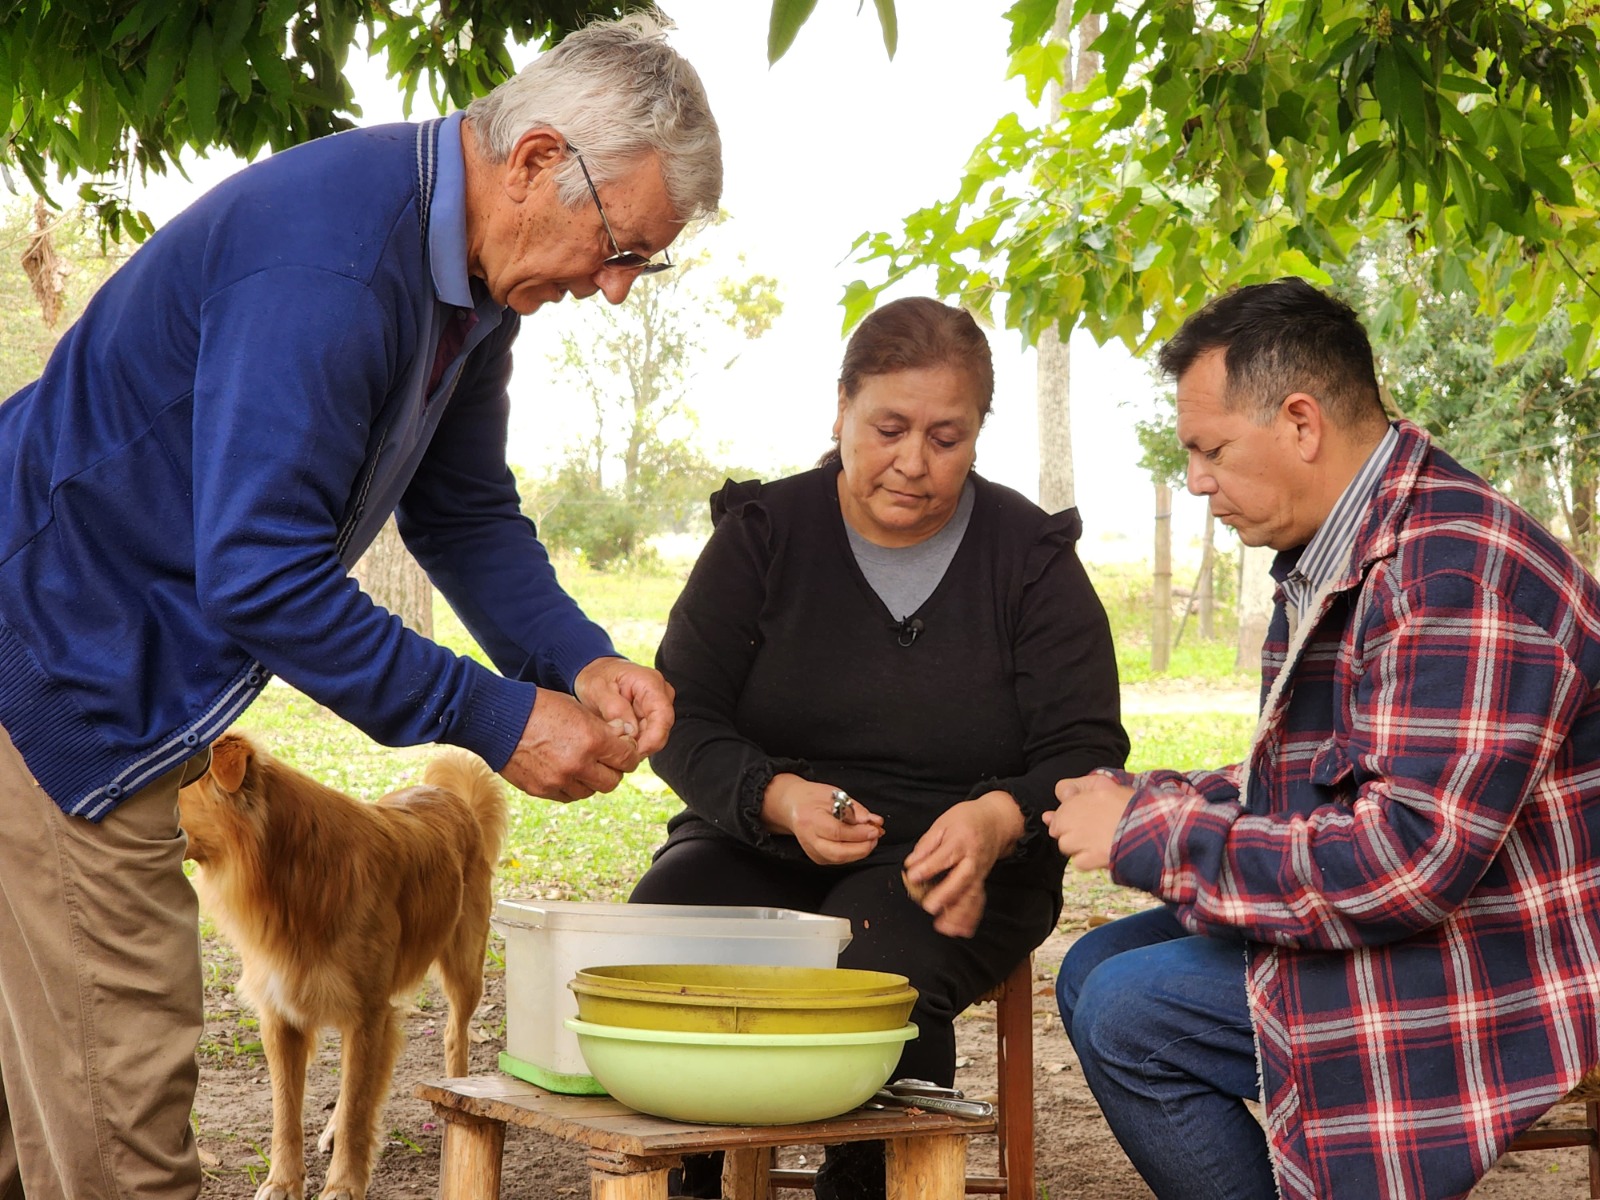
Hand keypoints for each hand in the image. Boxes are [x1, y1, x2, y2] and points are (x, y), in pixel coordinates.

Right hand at [500, 689, 641, 801]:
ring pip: (591, 791)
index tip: (624, 749)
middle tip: (607, 760)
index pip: (627, 759)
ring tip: (584, 764)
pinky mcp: (542, 790)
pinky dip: (572, 786)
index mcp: (592, 740)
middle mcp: (578, 764)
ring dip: (592, 780)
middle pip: (612, 781)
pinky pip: (568, 796)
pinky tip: (567, 771)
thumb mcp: (578, 708)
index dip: (629, 754)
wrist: (499, 719)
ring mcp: (559, 780)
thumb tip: (625, 738)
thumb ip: (604, 727)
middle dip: (613, 770)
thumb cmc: (539, 707)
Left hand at [573, 656, 674, 758]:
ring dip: (637, 745)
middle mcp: (661, 694)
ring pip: (655, 736)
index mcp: (650, 683)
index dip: (652, 739)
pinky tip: (619, 743)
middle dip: (642, 746)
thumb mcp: (598, 689)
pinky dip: (635, 743)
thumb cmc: (597, 677)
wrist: (597, 672)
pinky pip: (648, 737)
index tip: (633, 753)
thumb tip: (631, 733)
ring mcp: (658, 706)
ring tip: (615, 746)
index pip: (663, 716)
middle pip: (661, 730)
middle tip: (619, 754)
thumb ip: (615, 709)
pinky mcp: (652, 716)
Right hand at [762, 774, 883, 864]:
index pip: (837, 832)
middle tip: (875, 836)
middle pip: (838, 853)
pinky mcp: (817, 858)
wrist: (793, 806)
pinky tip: (860, 842)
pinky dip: (853, 853)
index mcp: (810, 819)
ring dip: (860, 851)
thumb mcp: (835, 794)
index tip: (875, 829)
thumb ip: (855, 809)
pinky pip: (839, 860)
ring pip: (840, 859)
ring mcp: (812, 851)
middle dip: (862, 848)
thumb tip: (874, 821)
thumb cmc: (812, 798)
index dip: (859, 833)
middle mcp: (809, 839)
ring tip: (870, 838)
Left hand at [902, 791, 1024, 938]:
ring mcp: (980, 872)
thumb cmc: (966, 820)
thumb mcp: (943, 823)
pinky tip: (961, 931)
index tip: (912, 876)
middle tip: (929, 907)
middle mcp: (973, 859)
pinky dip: (971, 917)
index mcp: (961, 841)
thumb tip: (911, 864)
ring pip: (972, 895)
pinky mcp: (982, 881)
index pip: (944, 856)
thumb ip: (927, 844)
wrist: (996, 821)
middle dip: (946, 894)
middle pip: (962, 878)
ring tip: (944, 928)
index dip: (928, 867)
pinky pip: (978, 901)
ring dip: (959, 914)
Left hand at [1044, 774, 1134, 871]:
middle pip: (1058, 823)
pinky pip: (1078, 862)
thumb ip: (1082, 787)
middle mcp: (1084, 812)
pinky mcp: (1094, 856)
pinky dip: (1088, 862)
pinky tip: (1102, 855)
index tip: (1080, 812)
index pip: (1062, 793)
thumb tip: (1057, 801)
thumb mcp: (1113, 787)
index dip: (1069, 805)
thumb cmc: (1141, 810)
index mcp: (1093, 792)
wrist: (1165, 834)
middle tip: (1091, 831)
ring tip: (1099, 843)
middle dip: (1070, 828)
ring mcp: (1086, 836)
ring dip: (1078, 846)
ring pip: (1065, 844)